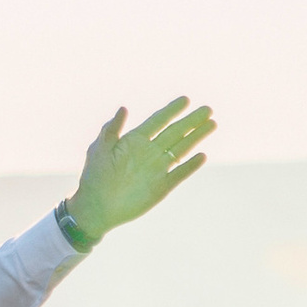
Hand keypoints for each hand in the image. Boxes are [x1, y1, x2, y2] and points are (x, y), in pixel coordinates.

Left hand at [63, 98, 213, 244]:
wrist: (96, 207)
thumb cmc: (94, 176)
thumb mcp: (99, 149)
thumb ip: (111, 130)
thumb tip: (123, 108)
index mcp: (134, 140)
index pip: (158, 121)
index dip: (172, 110)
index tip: (186, 99)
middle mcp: (149, 152)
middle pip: (175, 132)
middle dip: (191, 121)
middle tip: (208, 109)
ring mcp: (156, 169)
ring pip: (181, 149)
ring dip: (196, 137)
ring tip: (212, 124)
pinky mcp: (161, 187)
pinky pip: (179, 174)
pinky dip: (190, 166)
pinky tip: (202, 156)